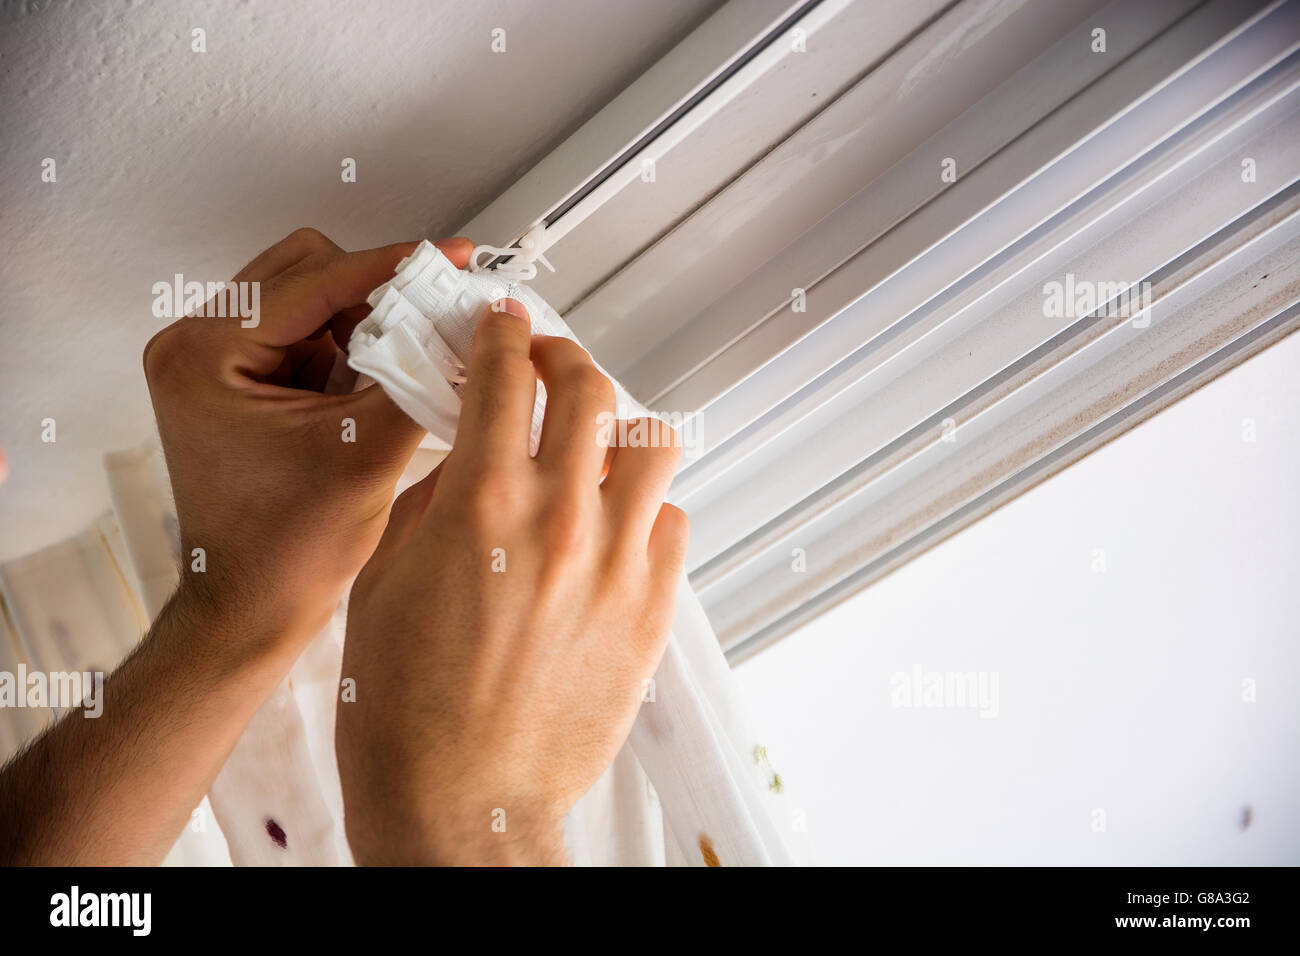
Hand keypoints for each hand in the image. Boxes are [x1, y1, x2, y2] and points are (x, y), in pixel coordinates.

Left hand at [143, 228, 473, 658]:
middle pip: (306, 271)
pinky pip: (305, 335)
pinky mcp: (236, 381)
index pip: (315, 280)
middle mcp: (196, 346)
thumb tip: (461, 326)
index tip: (445, 257)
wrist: (254, 606)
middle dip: (373, 298)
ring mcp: (212, 362)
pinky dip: (348, 352)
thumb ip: (416, 377)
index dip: (391, 266)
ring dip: (361, 326)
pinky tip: (371, 393)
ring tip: (395, 376)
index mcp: (205, 355)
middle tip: (427, 325)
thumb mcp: (369, 452)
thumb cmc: (287, 552)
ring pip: (309, 299)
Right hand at [337, 299, 688, 864]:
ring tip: (594, 441)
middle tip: (547, 364)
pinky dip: (645, 508)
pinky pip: (671, 523)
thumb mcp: (385, 582)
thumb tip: (465, 461)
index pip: (504, 376)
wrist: (462, 802)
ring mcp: (617, 564)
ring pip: (652, 444)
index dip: (502, 334)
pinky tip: (615, 523)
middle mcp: (560, 521)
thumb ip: (432, 504)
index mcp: (482, 505)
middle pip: (589, 388)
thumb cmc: (409, 712)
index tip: (503, 325)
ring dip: (619, 427)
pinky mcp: (651, 610)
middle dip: (564, 359)